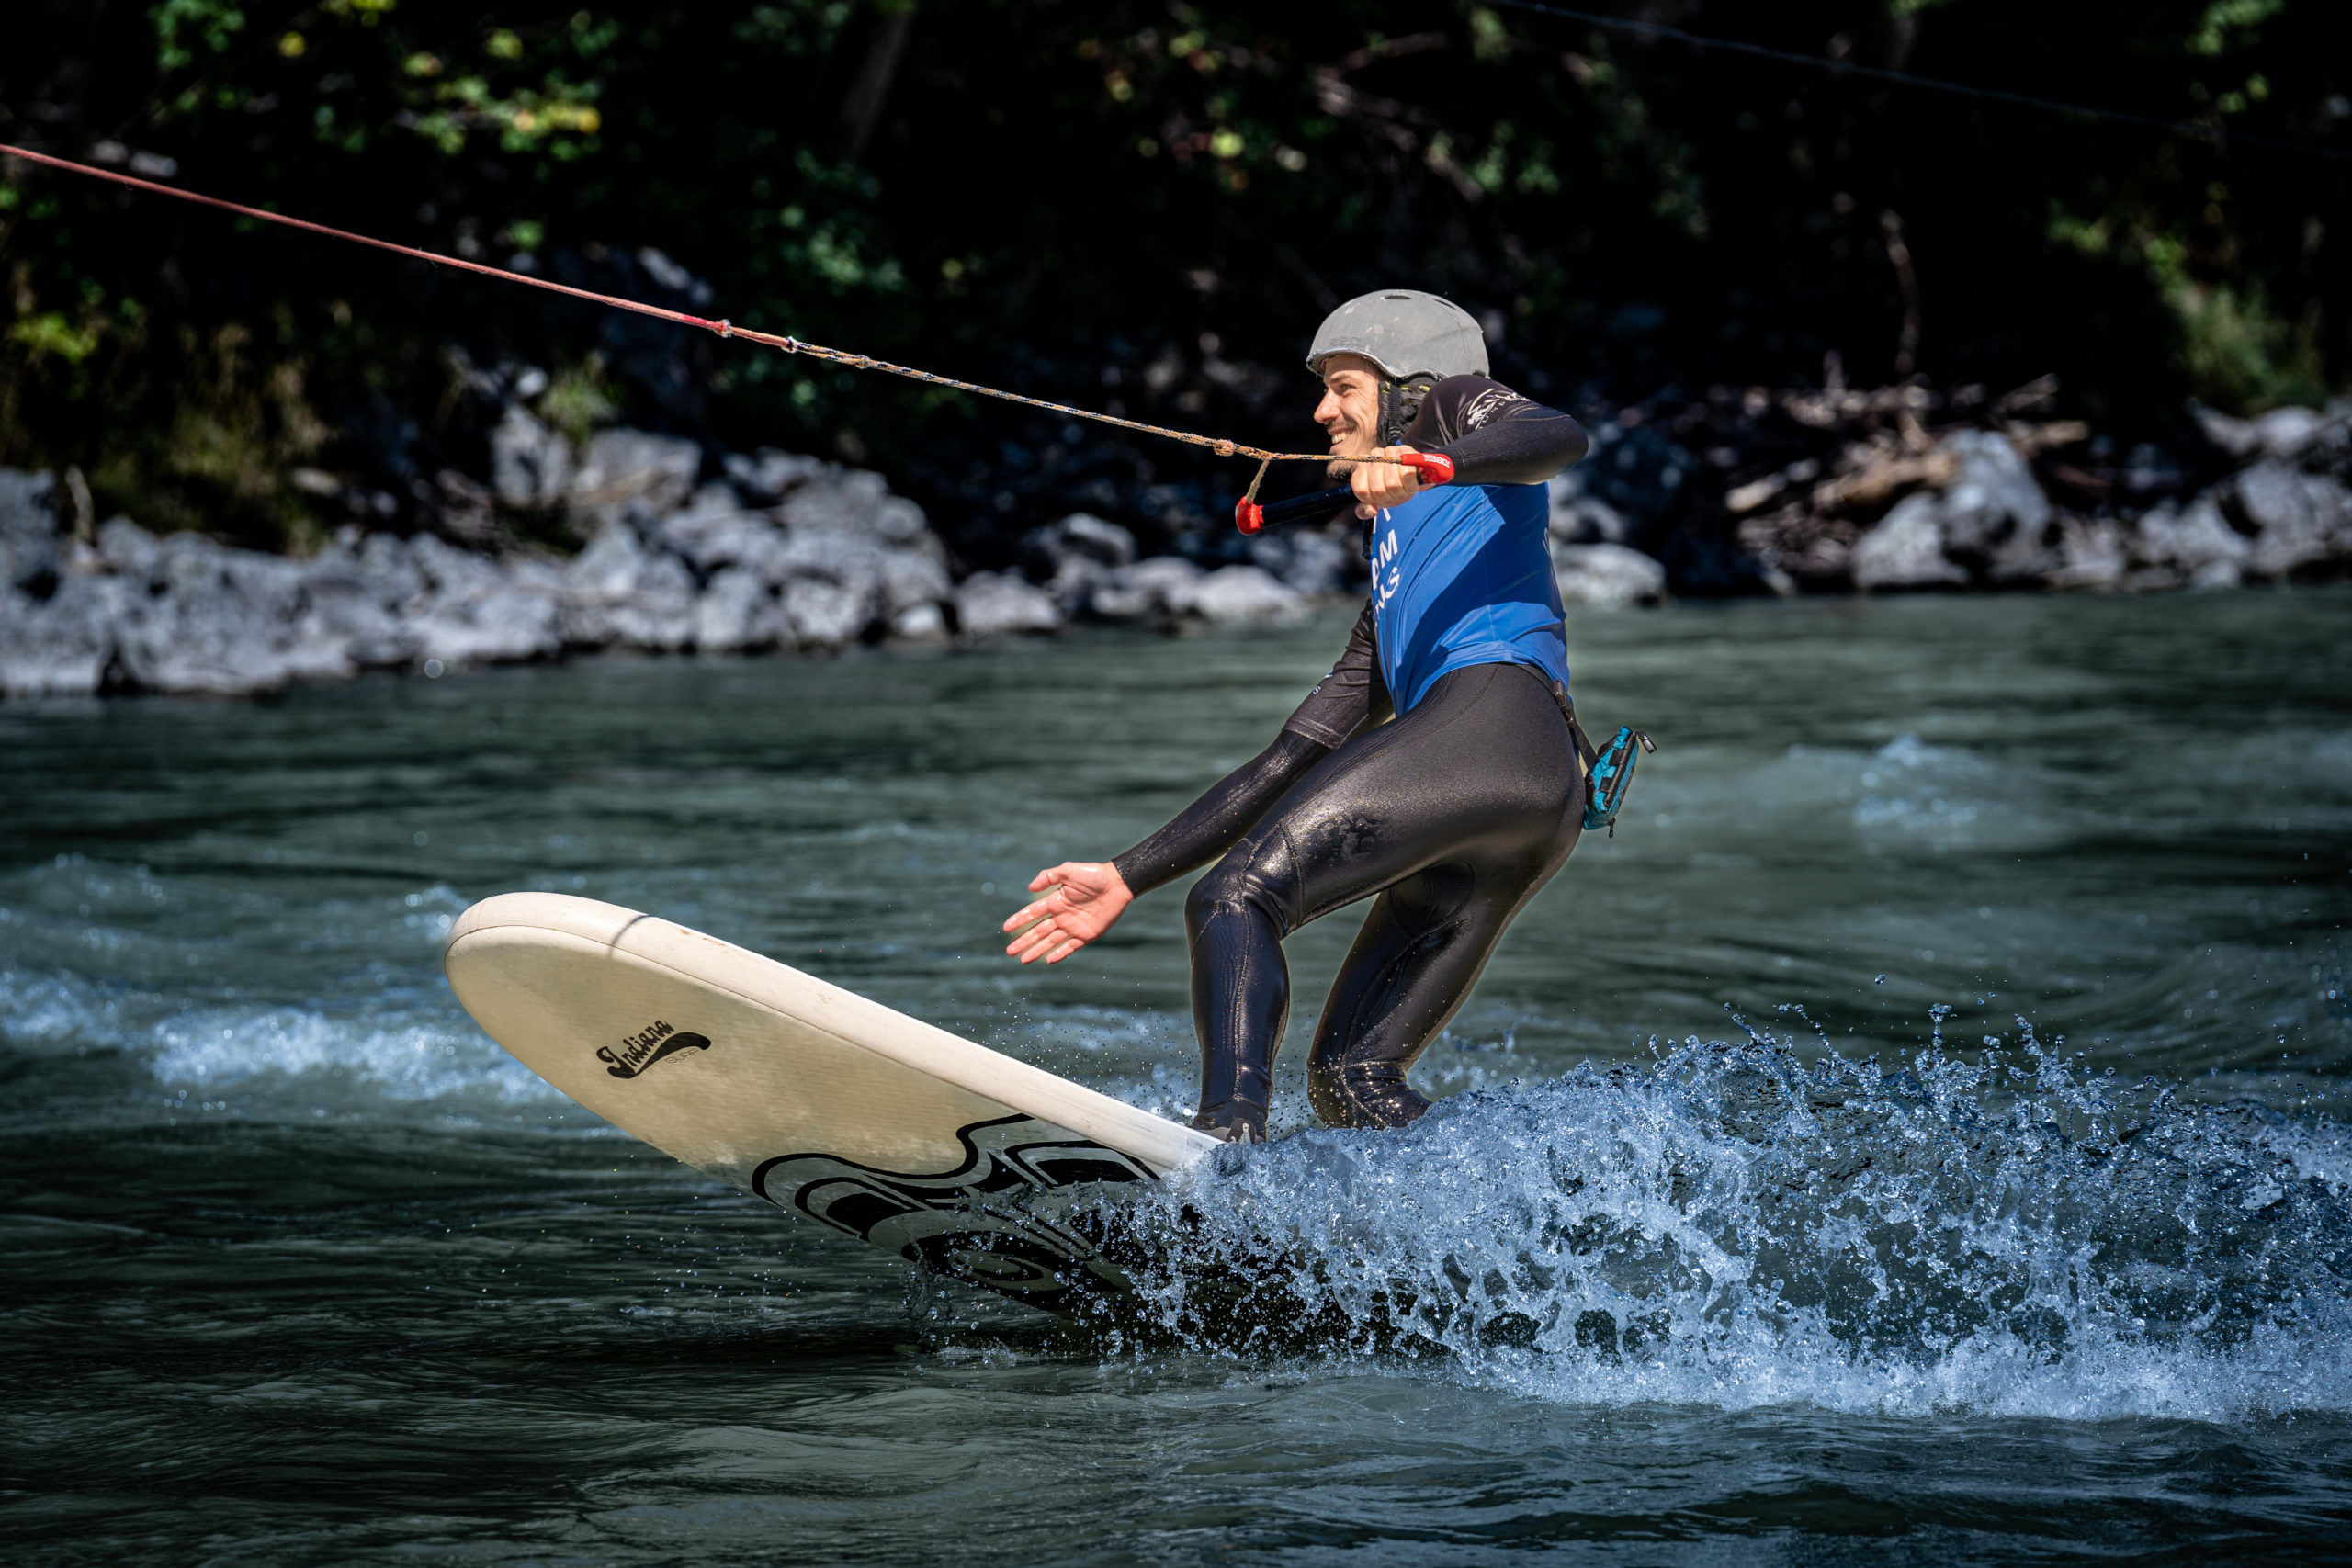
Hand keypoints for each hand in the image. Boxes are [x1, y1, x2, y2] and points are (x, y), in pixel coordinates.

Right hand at [1002, 861, 1132, 964]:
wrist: (1118, 884)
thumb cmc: (1093, 875)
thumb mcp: (1068, 871)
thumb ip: (1048, 877)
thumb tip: (1029, 888)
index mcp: (1055, 901)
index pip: (1033, 913)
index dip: (1020, 920)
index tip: (1006, 928)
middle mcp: (1062, 916)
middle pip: (1038, 931)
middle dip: (1023, 941)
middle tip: (1009, 951)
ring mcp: (1073, 926)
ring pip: (1050, 942)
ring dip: (1037, 951)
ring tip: (1023, 960)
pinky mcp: (1086, 935)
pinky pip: (1070, 947)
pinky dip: (1060, 954)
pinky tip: (1048, 960)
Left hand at [1349, 445, 1423, 518]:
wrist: (1414, 475)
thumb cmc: (1391, 489)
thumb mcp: (1375, 501)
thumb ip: (1364, 510)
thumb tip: (1372, 510)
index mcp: (1360, 470)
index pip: (1362, 491)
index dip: (1375, 500)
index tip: (1384, 498)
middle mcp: (1372, 458)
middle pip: (1378, 489)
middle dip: (1389, 497)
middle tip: (1397, 493)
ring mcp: (1388, 452)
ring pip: (1392, 483)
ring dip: (1401, 492)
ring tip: (1404, 488)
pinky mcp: (1404, 451)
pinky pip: (1406, 474)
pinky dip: (1411, 485)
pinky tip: (1412, 484)